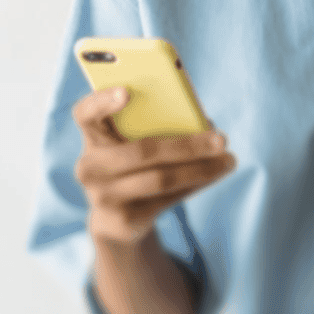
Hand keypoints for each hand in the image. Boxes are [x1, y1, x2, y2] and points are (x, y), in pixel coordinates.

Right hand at [72, 86, 234, 243]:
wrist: (116, 219)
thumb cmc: (135, 165)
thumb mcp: (136, 143)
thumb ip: (160, 128)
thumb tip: (206, 123)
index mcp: (93, 137)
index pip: (84, 114)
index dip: (101, 102)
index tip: (126, 91)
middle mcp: (90, 167)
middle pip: (142, 151)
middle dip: (187, 145)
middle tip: (222, 139)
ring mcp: (103, 197)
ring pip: (160, 179)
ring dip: (201, 169)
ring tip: (229, 160)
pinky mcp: (122, 221)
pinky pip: (167, 199)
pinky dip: (197, 184)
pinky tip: (217, 173)